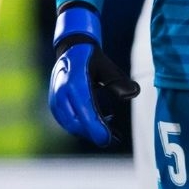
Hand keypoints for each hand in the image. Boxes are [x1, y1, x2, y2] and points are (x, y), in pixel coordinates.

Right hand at [48, 4, 139, 146]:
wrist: (71, 49)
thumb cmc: (92, 58)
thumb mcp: (107, 66)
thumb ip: (119, 81)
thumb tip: (134, 93)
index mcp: (74, 82)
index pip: (85, 111)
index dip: (96, 128)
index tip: (109, 138)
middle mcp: (61, 93)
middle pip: (76, 123)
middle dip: (94, 133)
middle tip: (112, 139)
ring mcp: (55, 100)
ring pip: (71, 125)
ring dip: (88, 131)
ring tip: (109, 133)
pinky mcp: (54, 105)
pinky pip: (66, 122)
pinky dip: (81, 127)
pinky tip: (97, 125)